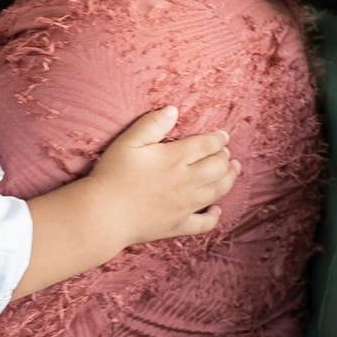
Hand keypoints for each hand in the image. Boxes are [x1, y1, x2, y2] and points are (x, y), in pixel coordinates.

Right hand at [92, 107, 240, 244]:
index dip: (218, 139)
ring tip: (234, 171)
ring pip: (217, 191)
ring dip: (229, 179)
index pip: (207, 145)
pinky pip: (204, 223)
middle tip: (227, 154)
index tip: (223, 136)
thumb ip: (152, 124)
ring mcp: (184, 206)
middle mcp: (186, 181)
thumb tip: (173, 110)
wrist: (103, 215)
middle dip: (226, 158)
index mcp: (174, 158)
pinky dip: (214, 216)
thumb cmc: (112, 175)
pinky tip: (217, 210)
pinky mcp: (178, 226)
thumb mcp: (128, 142)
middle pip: (218, 167)